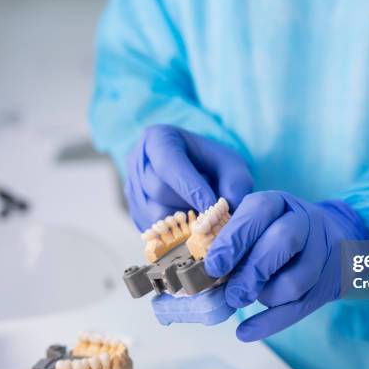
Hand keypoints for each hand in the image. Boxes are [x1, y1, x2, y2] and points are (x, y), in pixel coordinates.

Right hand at [125, 125, 252, 230]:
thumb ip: (235, 184)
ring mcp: (132, 187)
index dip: (191, 187)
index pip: (168, 164)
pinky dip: (176, 230)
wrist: (202, 174)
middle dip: (190, 203)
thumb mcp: (233, 166)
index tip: (213, 205)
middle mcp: (138, 161)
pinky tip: (191, 219)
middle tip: (213, 209)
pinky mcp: (135, 211)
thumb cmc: (215, 166)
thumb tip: (227, 210)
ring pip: (154, 213)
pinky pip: (153, 230)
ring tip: (201, 210)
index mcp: (158, 138)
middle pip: (159, 190)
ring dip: (184, 219)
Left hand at [204, 191, 368, 341]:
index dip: (235, 238)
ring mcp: (321, 253)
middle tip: (232, 294)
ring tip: (249, 297)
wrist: (331, 240)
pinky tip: (245, 331)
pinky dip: (270, 322)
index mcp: (279, 203)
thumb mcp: (257, 222)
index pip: (259, 210)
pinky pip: (301, 307)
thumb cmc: (277, 232)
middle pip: (283, 241)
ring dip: (267, 296)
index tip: (213, 266)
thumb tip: (201, 270)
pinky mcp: (327, 283)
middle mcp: (304, 221)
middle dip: (253, 270)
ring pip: (296, 280)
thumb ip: (233, 238)